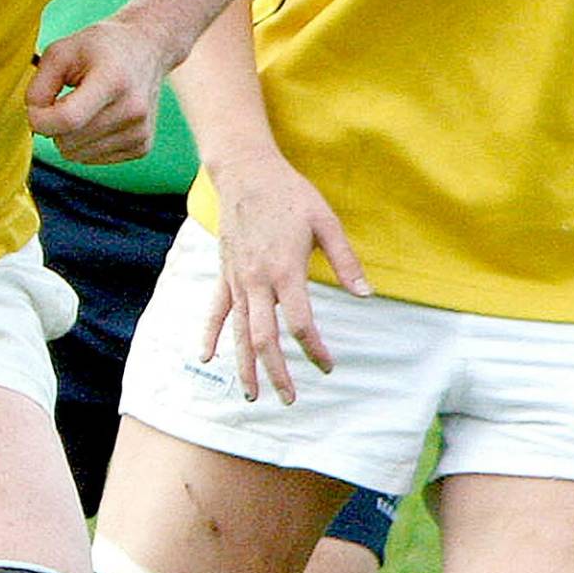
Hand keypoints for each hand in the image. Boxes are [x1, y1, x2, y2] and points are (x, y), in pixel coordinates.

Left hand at [26, 16, 167, 169]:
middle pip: (68, 140)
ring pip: (76, 155)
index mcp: (114, 80)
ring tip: (84, 107)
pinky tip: (97, 119)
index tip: (34, 107)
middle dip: (53, 125)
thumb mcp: (61, 51)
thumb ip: (39, 85)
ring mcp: (140, 132)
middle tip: (65, 99)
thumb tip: (34, 119)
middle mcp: (133, 109)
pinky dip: (84, 143)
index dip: (40, 119)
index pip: (68, 119)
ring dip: (68, 135)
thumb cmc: (99, 49)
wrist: (147, 50)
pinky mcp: (142, 148)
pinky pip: (90, 159)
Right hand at [200, 152, 368, 403]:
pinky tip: (207, 358)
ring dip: (244, 366)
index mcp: (285, 270)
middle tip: (290, 399)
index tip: (327, 367)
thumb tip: (366, 295)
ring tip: (251, 396)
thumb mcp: (326, 222)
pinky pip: (215, 311)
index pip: (299, 322)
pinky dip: (210, 335)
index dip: (314, 349)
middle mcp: (256, 281)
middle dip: (276, 372)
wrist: (245, 173)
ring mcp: (236, 279)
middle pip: (263, 338)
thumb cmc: (290, 195)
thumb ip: (345, 261)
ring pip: (237, 332)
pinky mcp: (225, 274)